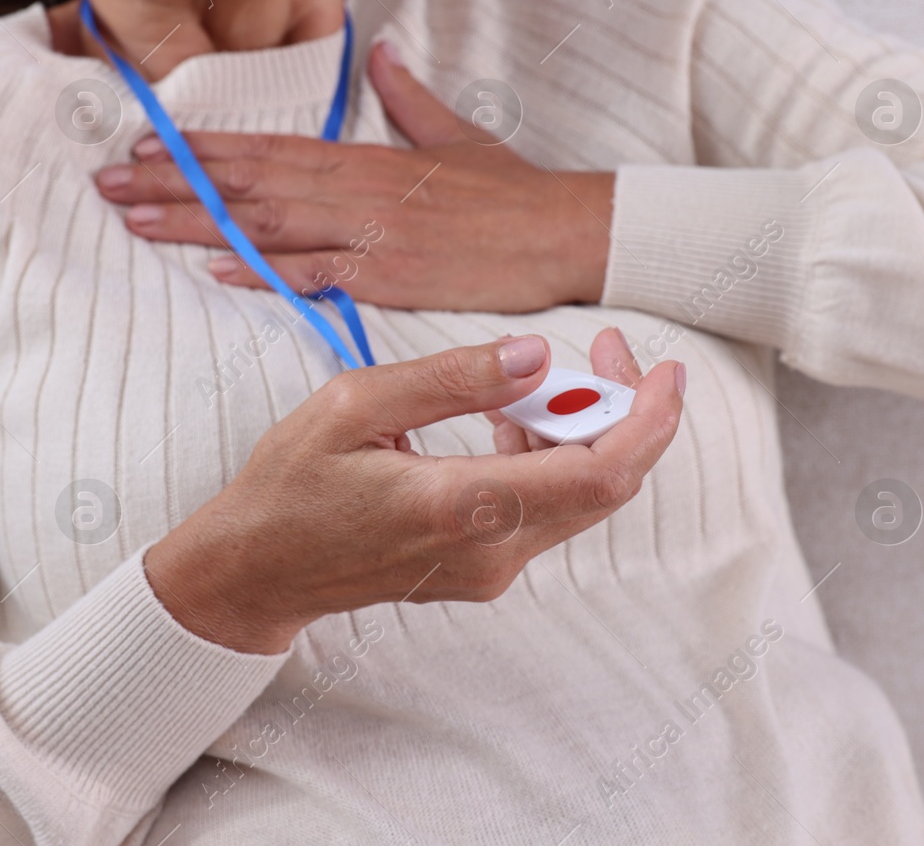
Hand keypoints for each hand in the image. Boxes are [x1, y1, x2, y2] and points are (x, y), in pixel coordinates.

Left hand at [94, 42, 615, 313]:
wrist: (567, 232)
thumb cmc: (511, 190)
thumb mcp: (455, 133)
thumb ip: (409, 95)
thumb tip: (384, 48)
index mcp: (363, 158)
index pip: (265, 148)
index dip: (200, 149)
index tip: (144, 145)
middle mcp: (355, 190)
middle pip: (246, 183)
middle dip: (170, 182)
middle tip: (106, 182)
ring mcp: (369, 234)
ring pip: (265, 224)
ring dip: (194, 223)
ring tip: (132, 219)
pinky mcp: (390, 276)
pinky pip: (316, 273)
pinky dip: (264, 269)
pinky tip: (214, 269)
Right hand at [143, 331, 683, 654]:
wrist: (255, 572)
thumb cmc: (291, 484)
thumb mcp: (354, 405)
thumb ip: (451, 378)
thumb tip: (536, 355)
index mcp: (460, 506)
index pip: (600, 474)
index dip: (650, 420)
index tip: (668, 369)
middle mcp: (490, 551)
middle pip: (605, 484)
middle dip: (623, 410)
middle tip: (606, 350)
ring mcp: (489, 568)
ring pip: (577, 496)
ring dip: (581, 432)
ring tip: (533, 380)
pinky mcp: (481, 569)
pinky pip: (543, 509)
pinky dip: (546, 457)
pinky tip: (506, 420)